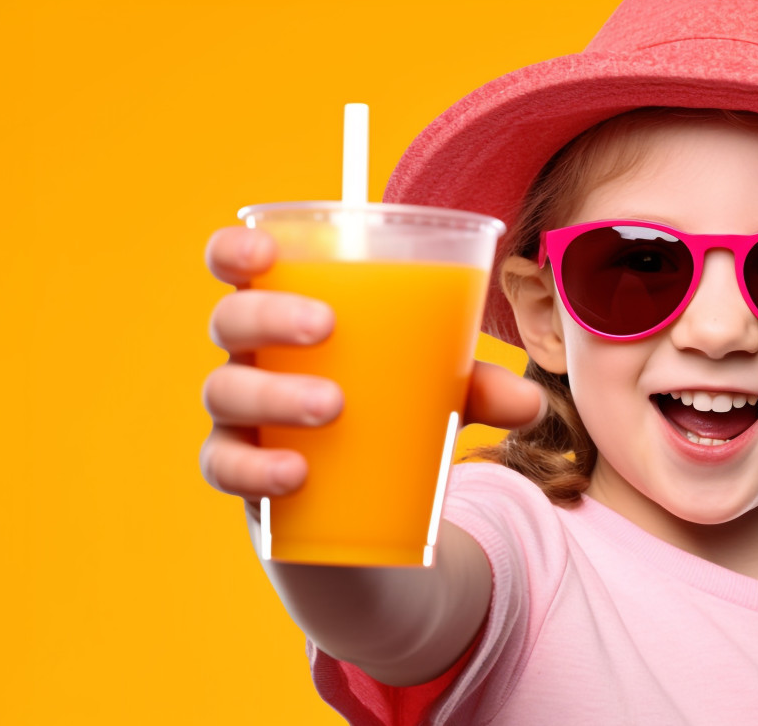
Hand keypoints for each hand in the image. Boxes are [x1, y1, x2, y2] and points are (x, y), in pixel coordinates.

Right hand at [199, 226, 545, 507]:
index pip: (238, 267)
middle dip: (271, 315)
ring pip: (226, 392)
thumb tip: (531, 402)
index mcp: (287, 314)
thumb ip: (476, 386)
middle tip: (326, 326)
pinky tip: (296, 474)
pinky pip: (226, 467)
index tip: (266, 248)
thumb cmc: (384, 415)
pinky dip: (258, 469)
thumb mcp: (434, 393)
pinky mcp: (244, 474)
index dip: (236, 249)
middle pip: (231, 322)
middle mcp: (252, 358)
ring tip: (333, 405)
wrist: (351, 509)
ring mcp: (241, 418)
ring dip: (275, 393)